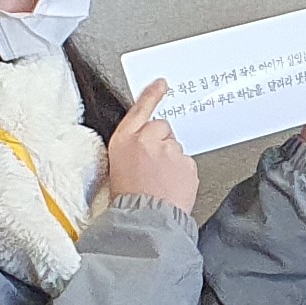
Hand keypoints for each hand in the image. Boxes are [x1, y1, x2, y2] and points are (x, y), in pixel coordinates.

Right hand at [103, 81, 199, 214]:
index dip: (151, 96)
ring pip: (176, 147)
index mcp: (124, 140)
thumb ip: (135, 151)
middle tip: (156, 166)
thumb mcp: (118, 168)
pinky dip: (182, 174)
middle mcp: (146, 140)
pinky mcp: (186, 163)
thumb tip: (147, 149)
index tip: (161, 84)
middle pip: (162, 127)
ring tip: (162, 182)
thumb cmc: (127, 201)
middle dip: (163, 141)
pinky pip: (187, 163)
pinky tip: (172, 187)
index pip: (139, 110)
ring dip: (173, 160)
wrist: (144, 220)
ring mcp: (168, 150)